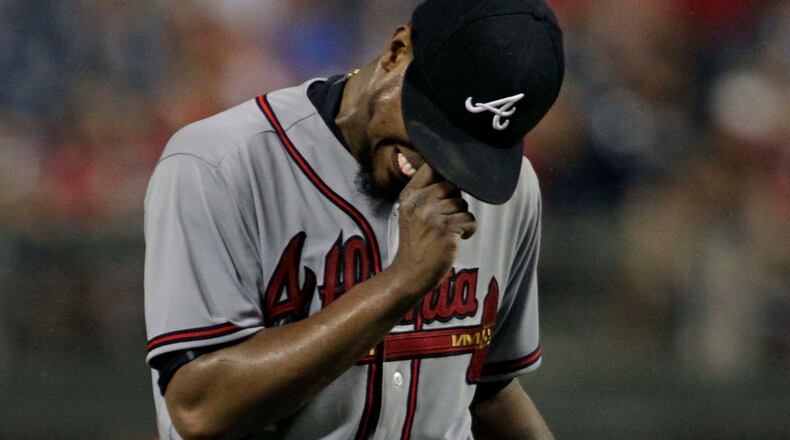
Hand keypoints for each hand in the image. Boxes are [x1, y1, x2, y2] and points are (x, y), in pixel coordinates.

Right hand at [390, 164, 476, 296]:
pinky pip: (469, 219)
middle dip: (455, 201)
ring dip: (461, 218)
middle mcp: (420, 201)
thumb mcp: (411, 212)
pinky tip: (456, 238)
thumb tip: (453, 175)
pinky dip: (468, 230)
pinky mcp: (446, 229)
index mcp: (409, 195)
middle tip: (445, 219)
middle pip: (452, 185)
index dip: (445, 172)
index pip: (431, 167)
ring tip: (448, 231)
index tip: (447, 187)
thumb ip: (425, 192)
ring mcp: (433, 215)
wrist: (409, 273)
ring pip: (462, 204)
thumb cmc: (415, 242)